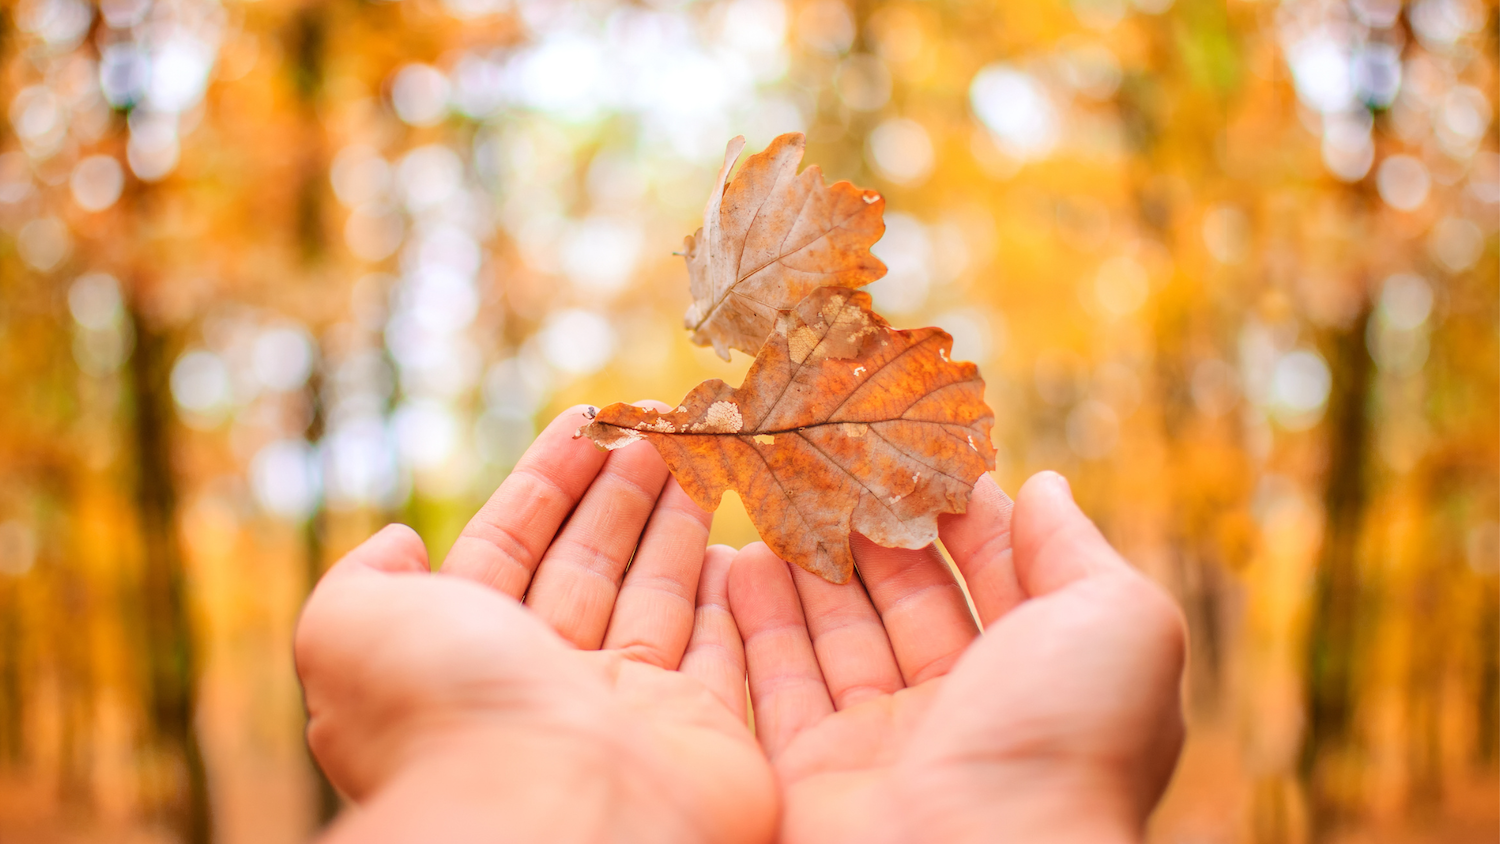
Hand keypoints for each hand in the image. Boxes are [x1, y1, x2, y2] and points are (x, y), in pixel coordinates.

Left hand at [294, 405, 775, 843]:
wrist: (551, 816)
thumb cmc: (447, 716)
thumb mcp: (351, 629)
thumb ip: (365, 580)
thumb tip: (401, 541)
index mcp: (468, 655)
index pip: (512, 546)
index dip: (548, 480)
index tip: (589, 419)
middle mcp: (547, 683)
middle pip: (591, 564)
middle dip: (621, 490)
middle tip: (658, 425)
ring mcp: (628, 712)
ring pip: (657, 598)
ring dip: (677, 524)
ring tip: (699, 455)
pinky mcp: (703, 736)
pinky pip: (721, 653)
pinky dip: (730, 600)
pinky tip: (736, 547)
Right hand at [728, 471, 1185, 843]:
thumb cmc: (1064, 742)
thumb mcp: (1115, 623)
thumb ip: (1076, 552)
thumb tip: (1046, 487)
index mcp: (1039, 681)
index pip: (993, 578)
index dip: (959, 517)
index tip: (914, 453)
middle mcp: (961, 713)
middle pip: (907, 603)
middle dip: (872, 533)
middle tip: (830, 463)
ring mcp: (883, 746)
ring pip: (837, 639)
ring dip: (807, 569)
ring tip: (774, 498)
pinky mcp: (812, 773)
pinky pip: (778, 687)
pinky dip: (757, 626)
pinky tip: (738, 562)